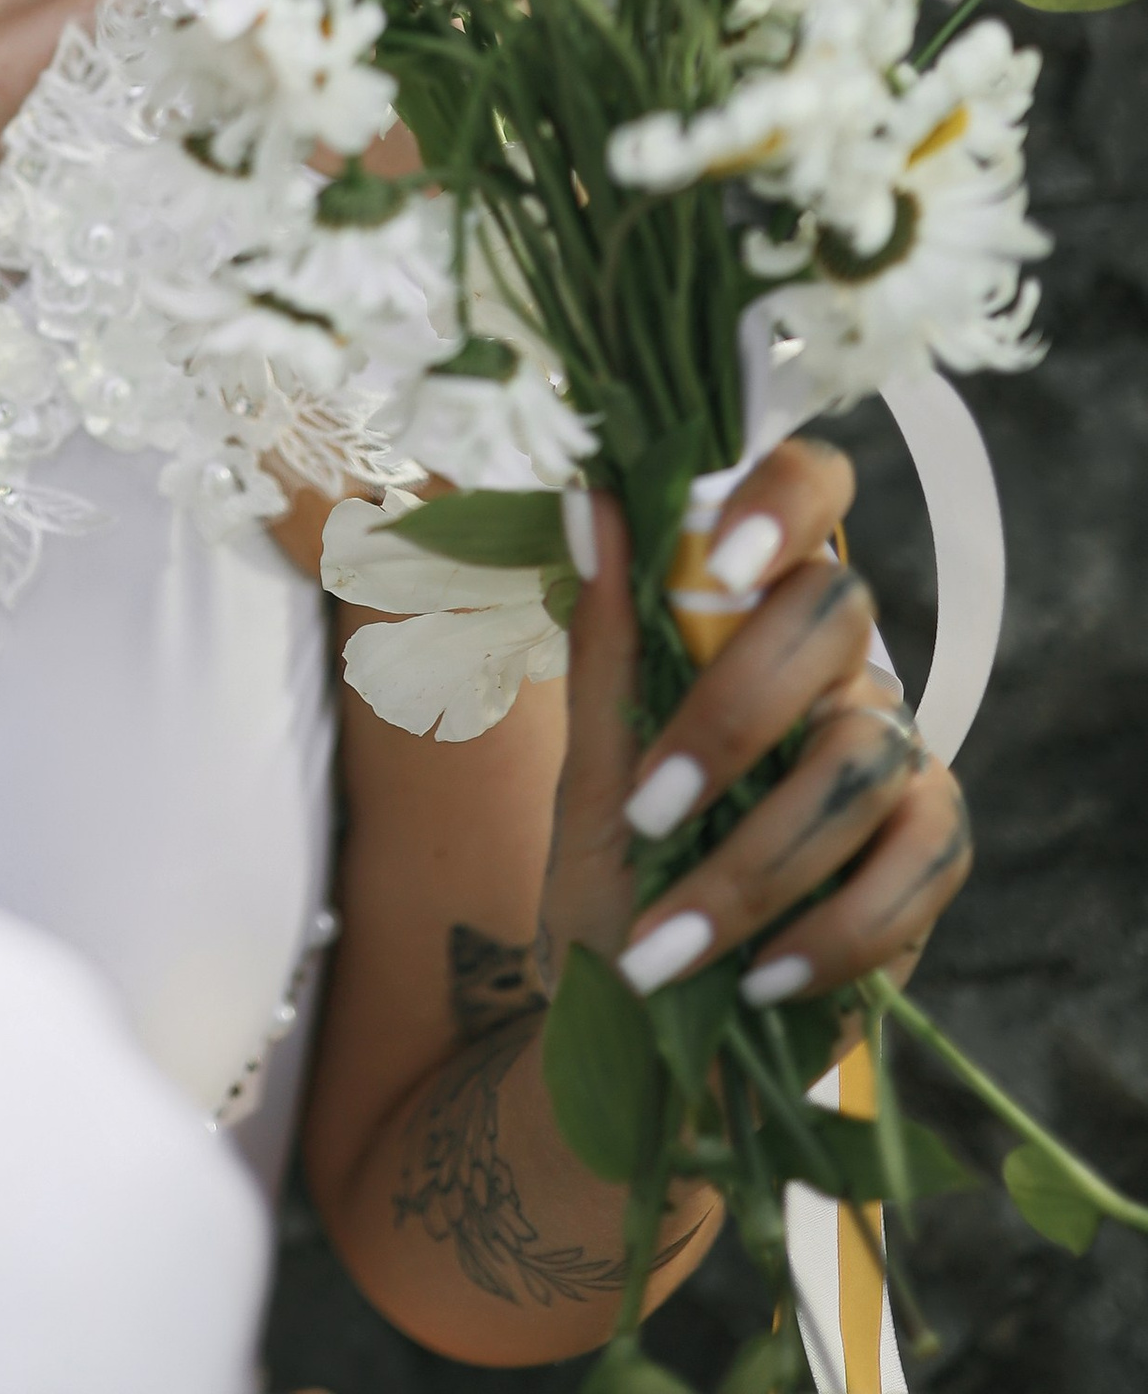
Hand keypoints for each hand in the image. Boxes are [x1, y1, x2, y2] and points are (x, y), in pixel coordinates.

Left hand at [545, 440, 970, 1016]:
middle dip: (734, 716)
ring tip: (669, 942)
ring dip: (754, 861)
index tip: (719, 559)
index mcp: (752, 611)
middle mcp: (838, 662)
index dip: (784, 496)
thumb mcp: (589, 772)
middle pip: (837, 614)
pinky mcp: (934, 846)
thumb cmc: (612, 882)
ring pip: (861, 755)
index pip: (812, 488)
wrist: (646, 1034)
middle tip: (647, 811)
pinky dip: (829, 930)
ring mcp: (896, 750)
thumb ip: (605, 644)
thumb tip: (588, 498)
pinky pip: (915, 864)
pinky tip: (759, 976)